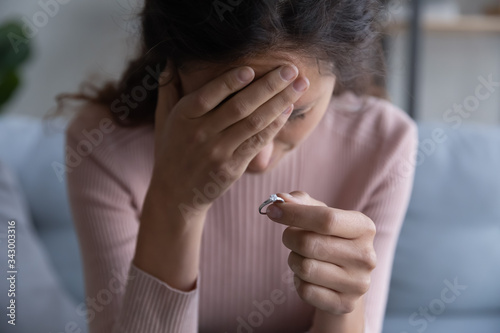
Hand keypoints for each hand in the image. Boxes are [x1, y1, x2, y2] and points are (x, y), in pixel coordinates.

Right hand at [151, 63, 309, 216]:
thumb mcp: (163, 119)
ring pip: (254, 122)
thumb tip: (171, 60)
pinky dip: (275, 125)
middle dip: (269, 85)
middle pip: (240, 106)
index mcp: (183, 118)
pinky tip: (288, 109)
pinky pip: (258, 142)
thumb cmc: (171, 150)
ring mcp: (219, 152)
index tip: (252, 67)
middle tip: (291, 69)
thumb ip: (168, 89)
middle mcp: (201, 134)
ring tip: (300, 85)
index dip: (231, 81)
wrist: (176, 193)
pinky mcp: (233, 167)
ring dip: (280, 102)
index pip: (208, 95)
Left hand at [265, 191, 376, 314]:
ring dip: (293, 260)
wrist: (346, 277)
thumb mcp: (320, 214)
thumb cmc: (329, 238)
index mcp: (364, 227)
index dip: (294, 214)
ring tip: (301, 257)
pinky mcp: (345, 305)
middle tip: (289, 236)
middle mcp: (366, 256)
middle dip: (290, 237)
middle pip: (310, 243)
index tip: (273, 211)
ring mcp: (358, 283)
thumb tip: (281, 199)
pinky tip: (308, 277)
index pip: (326, 219)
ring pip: (304, 268)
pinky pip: (305, 291)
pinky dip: (298, 281)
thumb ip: (301, 202)